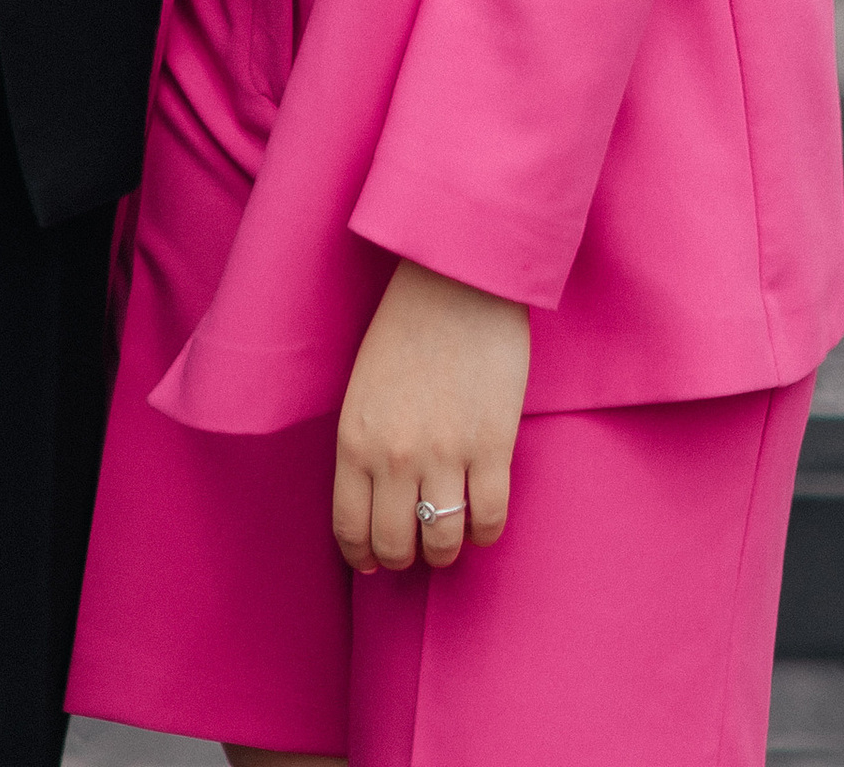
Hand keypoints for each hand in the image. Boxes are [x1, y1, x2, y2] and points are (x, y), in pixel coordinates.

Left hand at [333, 259, 528, 574]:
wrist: (457, 280)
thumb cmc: (405, 327)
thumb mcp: (363, 388)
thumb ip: (366, 445)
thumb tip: (376, 501)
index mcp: (354, 439)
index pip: (350, 528)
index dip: (364, 555)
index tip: (375, 562)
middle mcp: (395, 457)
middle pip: (396, 545)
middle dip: (404, 558)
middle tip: (415, 549)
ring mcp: (445, 455)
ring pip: (443, 544)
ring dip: (445, 552)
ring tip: (449, 540)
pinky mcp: (492, 448)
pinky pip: (489, 521)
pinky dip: (485, 535)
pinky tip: (481, 523)